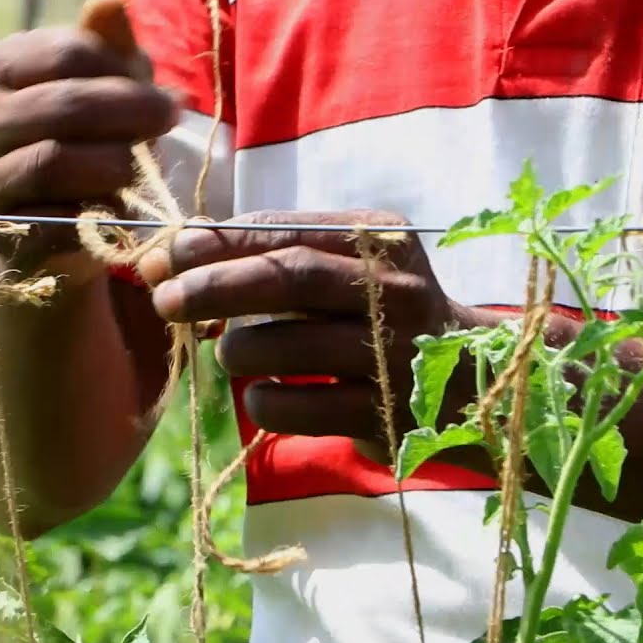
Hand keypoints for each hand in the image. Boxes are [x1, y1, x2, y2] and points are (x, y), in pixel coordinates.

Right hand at [0, 0, 178, 284]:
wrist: (53, 235)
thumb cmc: (86, 149)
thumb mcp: (104, 94)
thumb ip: (109, 51)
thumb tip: (111, 4)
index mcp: (0, 70)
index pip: (67, 54)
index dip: (123, 72)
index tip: (162, 94)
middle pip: (64, 103)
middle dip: (129, 111)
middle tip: (170, 120)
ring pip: (53, 160)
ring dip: (112, 164)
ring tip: (140, 170)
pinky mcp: (1, 230)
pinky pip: (53, 218)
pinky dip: (93, 214)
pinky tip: (118, 212)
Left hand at [137, 210, 473, 447]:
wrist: (478, 381)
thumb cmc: (385, 314)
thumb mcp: (349, 266)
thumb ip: (278, 255)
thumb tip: (178, 253)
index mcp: (380, 238)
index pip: (287, 230)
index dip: (219, 243)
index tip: (166, 254)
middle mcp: (395, 288)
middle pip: (290, 278)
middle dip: (215, 286)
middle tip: (164, 300)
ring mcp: (395, 352)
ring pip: (292, 346)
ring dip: (240, 350)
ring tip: (227, 352)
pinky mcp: (388, 413)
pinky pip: (303, 409)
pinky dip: (265, 403)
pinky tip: (261, 397)